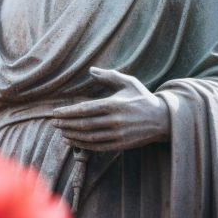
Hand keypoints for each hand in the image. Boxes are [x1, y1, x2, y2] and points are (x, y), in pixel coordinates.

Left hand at [50, 67, 169, 151]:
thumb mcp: (129, 82)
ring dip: (72, 135)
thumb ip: (109, 76)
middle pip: (84, 124)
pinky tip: (72, 142)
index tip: (55, 113)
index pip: (84, 109)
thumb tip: (90, 70)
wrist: (164, 119)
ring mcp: (118, 135)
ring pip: (88, 137)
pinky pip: (97, 147)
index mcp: (114, 104)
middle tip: (54, 123)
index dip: (67, 112)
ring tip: (61, 131)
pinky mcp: (121, 145)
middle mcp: (115, 121)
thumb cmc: (143, 98)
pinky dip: (82, 145)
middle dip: (66, 124)